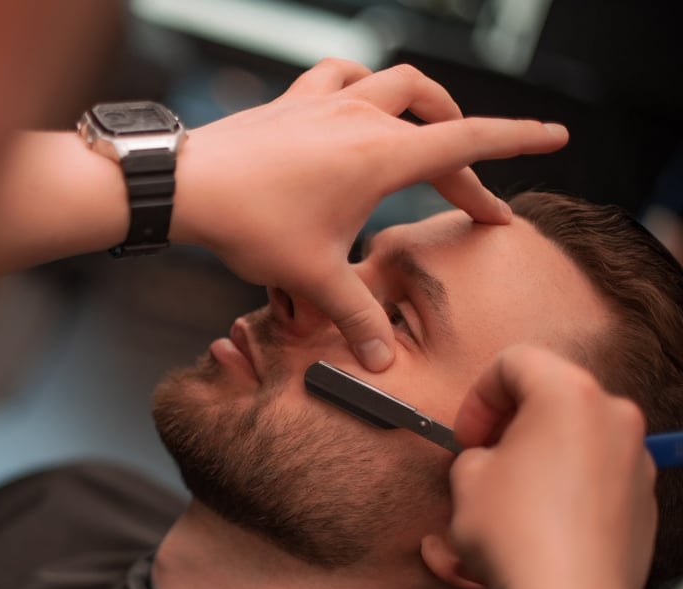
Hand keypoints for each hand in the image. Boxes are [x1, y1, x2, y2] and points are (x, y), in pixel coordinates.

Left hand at [171, 59, 568, 370]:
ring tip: (431, 129)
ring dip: (422, 103)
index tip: (556, 136)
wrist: (185, 185)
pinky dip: (360, 84)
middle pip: (437, 118)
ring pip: (394, 82)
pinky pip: (339, 75)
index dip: (518, 141)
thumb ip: (353, 315)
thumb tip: (381, 360)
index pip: (468, 142)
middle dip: (465, 153)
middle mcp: (360, 117)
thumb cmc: (249, 222)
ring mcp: (325, 102)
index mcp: (381, 156)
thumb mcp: (311, 276)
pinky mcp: (292, 101)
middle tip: (472, 195)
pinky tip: (356, 102)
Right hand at [448, 346, 656, 588]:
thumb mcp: (467, 478)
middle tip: (483, 457)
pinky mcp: (645, 499)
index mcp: (568, 394)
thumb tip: (488, 460)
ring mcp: (637, 459)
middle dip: (512, 423)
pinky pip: (598, 476)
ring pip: (578, 438)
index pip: (514, 362)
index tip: (466, 434)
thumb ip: (477, 452)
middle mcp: (614, 417)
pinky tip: (540, 521)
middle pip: (553, 397)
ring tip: (509, 494)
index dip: (478, 397)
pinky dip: (568, 485)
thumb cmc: (516, 535)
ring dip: (541, 454)